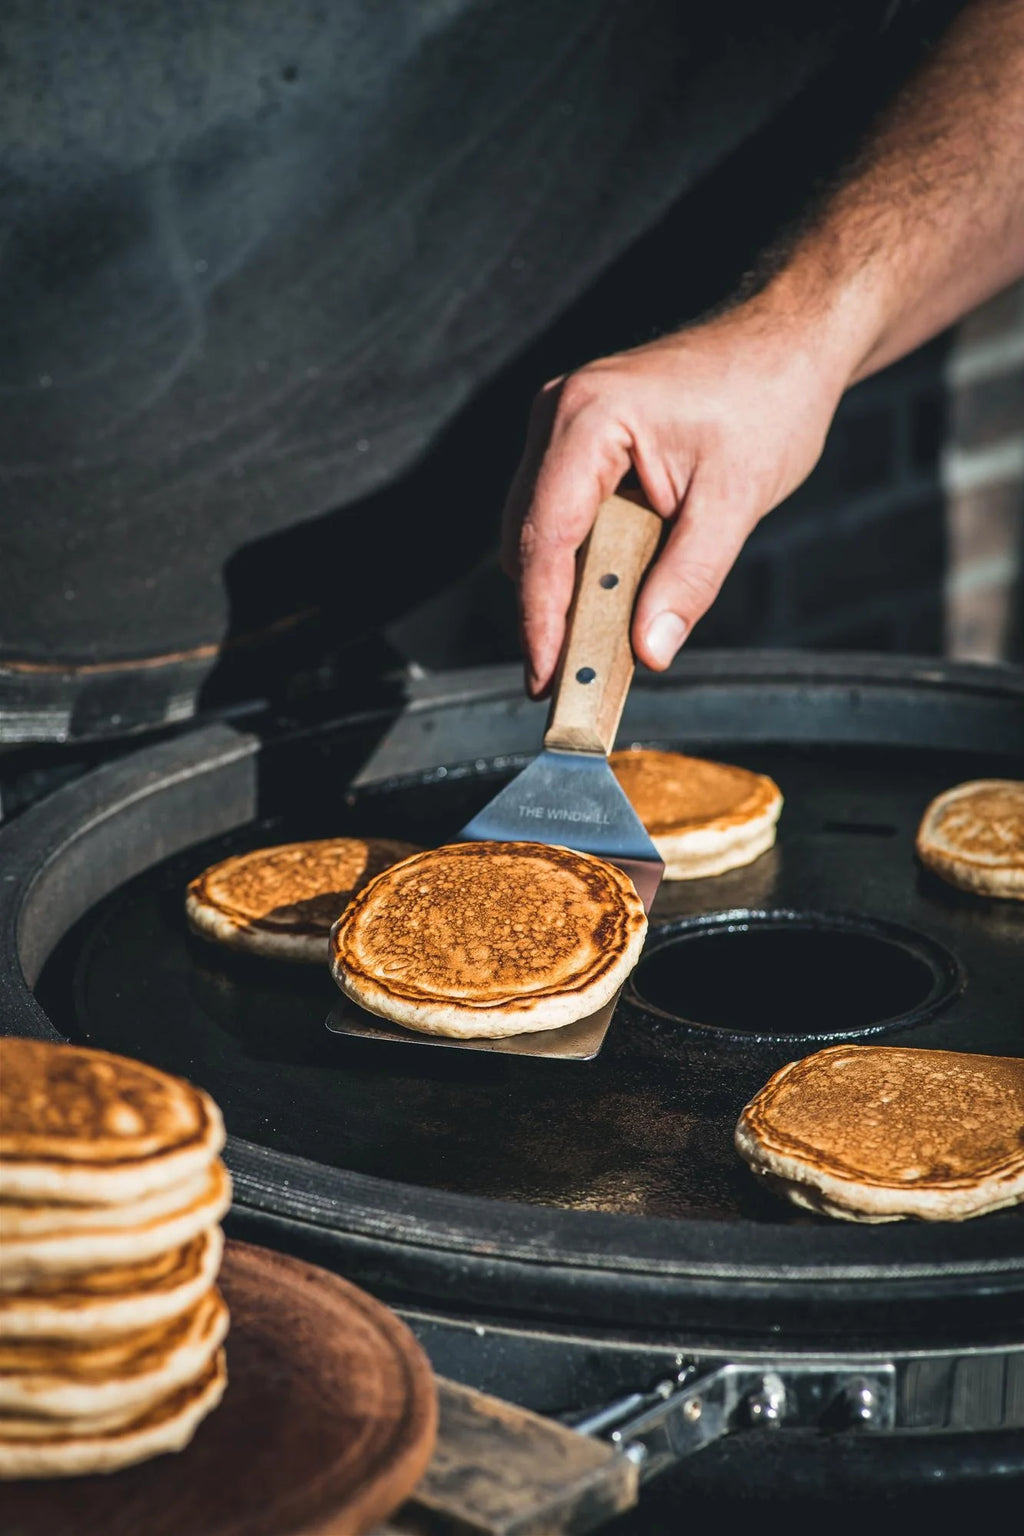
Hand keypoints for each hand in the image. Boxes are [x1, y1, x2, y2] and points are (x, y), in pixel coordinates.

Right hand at [501, 299, 854, 695]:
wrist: (787, 344)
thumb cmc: (769, 402)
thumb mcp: (736, 501)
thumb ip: (689, 580)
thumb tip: (649, 653)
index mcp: (589, 417)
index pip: (545, 537)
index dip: (541, 618)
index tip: (548, 679)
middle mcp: (557, 414)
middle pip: (529, 538)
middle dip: (547, 611)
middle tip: (571, 684)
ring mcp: (560, 424)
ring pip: (538, 531)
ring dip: (565, 587)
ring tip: (596, 648)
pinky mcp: (575, 440)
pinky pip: (560, 515)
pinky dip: (581, 561)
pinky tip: (611, 597)